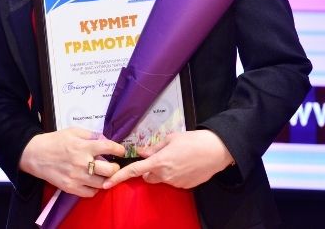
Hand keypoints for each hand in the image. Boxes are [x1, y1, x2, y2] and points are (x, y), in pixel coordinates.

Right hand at [19, 128, 124, 196]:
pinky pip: (91, 193)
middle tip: (113, 166)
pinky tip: (92, 182)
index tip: (121, 151)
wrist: (35, 155)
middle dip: (115, 168)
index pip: (108, 147)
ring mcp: (77, 177)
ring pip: (102, 183)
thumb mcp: (73, 132)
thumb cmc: (55, 141)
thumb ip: (90, 135)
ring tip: (103, 175)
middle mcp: (82, 162)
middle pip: (110, 170)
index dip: (119, 149)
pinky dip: (95, 188)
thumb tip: (105, 140)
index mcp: (83, 146)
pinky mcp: (71, 187)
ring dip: (106, 179)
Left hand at [102, 130, 234, 189]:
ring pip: (160, 179)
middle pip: (147, 177)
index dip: (119, 177)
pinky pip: (172, 181)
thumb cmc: (193, 140)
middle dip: (148, 170)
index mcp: (159, 161)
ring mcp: (176, 182)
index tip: (108, 183)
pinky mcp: (185, 186)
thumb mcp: (170, 139)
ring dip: (161, 172)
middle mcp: (165, 175)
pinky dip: (173, 175)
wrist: (216, 150)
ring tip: (175, 158)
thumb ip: (153, 148)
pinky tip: (184, 165)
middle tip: (158, 157)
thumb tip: (140, 152)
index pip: (135, 171)